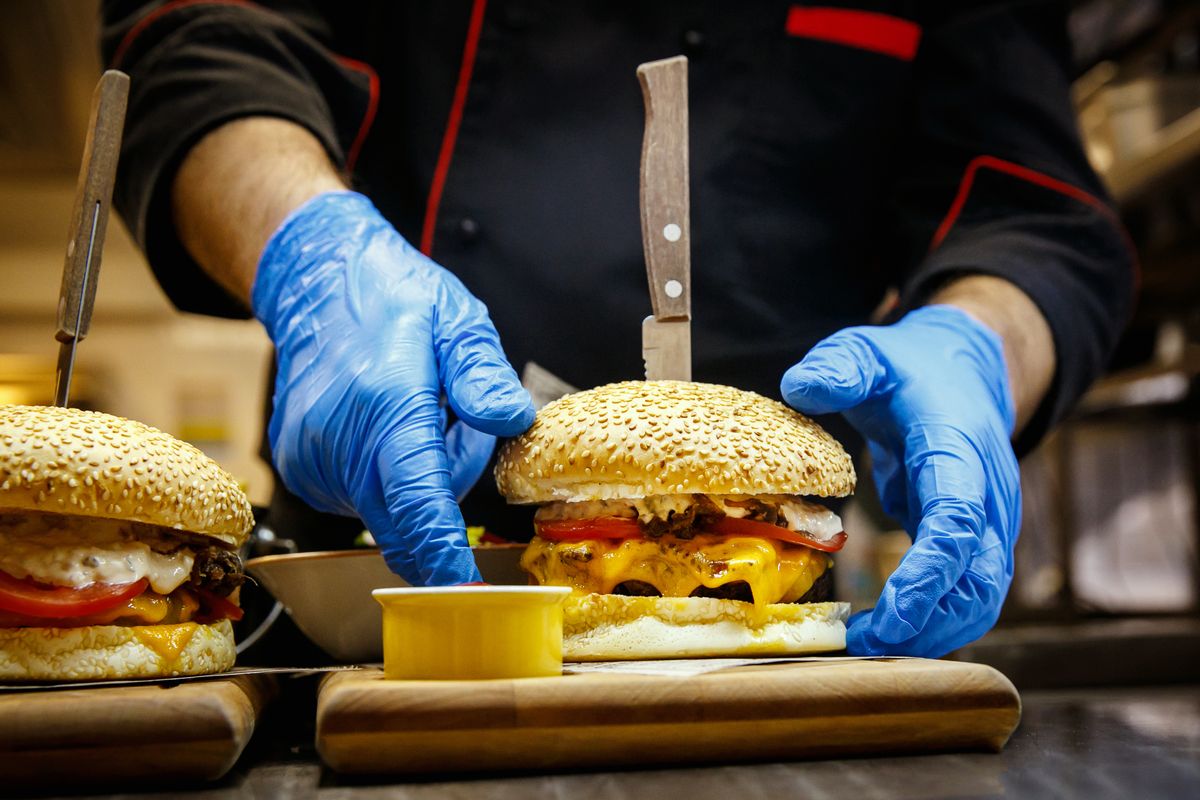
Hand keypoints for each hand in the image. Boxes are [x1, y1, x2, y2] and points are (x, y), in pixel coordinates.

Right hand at [252, 192, 534, 583]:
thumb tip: (510, 420)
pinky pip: (361, 501)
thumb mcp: (457, 319)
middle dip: (443, 495)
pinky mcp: (300, 471)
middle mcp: (339, 442)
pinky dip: (385, 478)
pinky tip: (384, 427)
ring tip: (414, 413)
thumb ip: (482, 375)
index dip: (443, 556)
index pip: (417, 502)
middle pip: (406, 521)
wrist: (318, 286)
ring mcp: (311, 461)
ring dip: (416, 482)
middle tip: (450, 421)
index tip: (467, 592)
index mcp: (386, 404)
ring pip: (387, 513)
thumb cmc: (392, 299)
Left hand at [781, 305, 1019, 656]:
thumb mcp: (867, 352)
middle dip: (927, 622)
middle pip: (979, 579)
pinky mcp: (978, 541)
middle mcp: (988, 493)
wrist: (964, 373)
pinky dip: (935, 620)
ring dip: (933, 631)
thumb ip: (838, 367)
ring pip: (982, 597)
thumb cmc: (908, 369)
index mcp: (959, 448)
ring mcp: (991, 521)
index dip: (928, 574)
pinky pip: (968, 594)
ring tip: (867, 648)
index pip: (958, 520)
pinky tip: (887, 634)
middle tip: (862, 647)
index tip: (891, 614)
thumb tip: (799, 386)